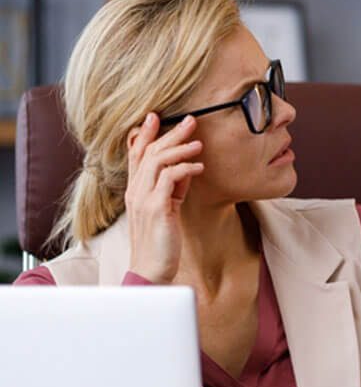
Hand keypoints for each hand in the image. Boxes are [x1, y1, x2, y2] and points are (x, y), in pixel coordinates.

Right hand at [125, 113, 202, 283]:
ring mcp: (143, 198)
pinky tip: (199, 167)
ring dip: (180, 148)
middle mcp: (135, 191)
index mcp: (135, 189)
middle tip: (190, 119)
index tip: (155, 116)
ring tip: (199, 143)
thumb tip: (187, 166)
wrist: (152, 269)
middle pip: (148, 152)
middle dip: (169, 133)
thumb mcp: (166, 207)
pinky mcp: (156, 208)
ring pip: (157, 161)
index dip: (144, 134)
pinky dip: (185, 168)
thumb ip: (173, 186)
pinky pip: (169, 179)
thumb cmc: (161, 239)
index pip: (136, 154)